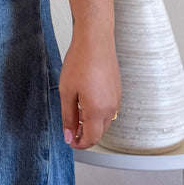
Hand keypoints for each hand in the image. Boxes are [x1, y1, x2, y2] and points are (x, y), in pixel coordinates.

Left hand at [59, 30, 121, 149]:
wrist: (95, 40)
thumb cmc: (80, 61)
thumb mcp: (67, 91)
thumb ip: (68, 117)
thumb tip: (69, 135)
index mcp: (98, 110)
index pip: (91, 139)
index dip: (79, 144)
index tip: (70, 141)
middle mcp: (111, 107)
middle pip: (99, 132)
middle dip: (85, 134)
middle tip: (70, 129)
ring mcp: (116, 98)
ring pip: (104, 121)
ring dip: (91, 123)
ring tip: (75, 112)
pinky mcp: (117, 90)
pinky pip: (108, 109)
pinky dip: (97, 112)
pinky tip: (85, 100)